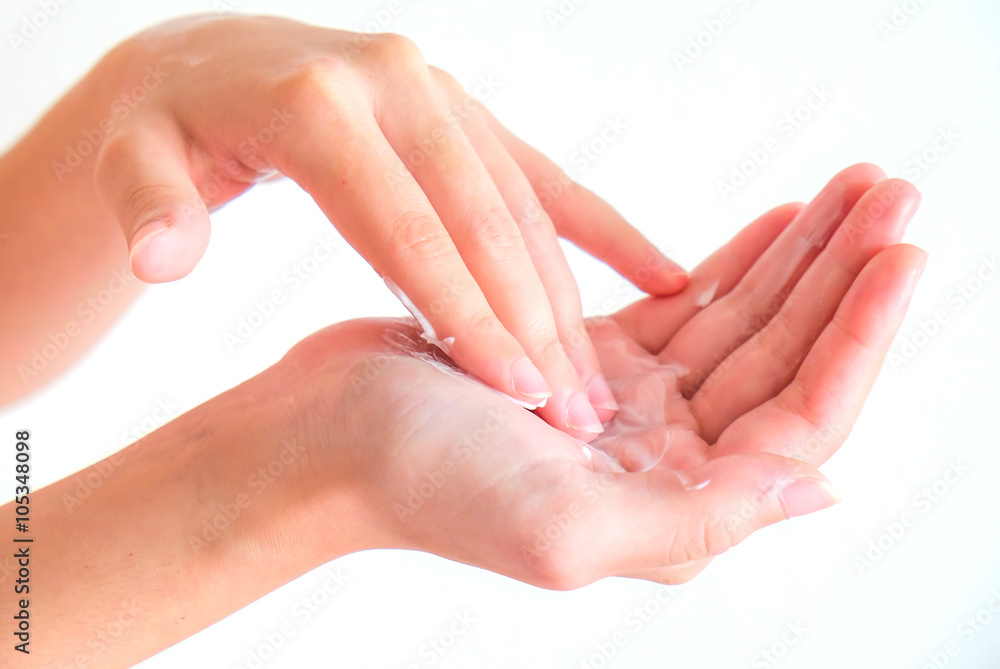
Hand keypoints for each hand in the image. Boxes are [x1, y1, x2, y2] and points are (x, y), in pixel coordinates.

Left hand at [86, 15, 686, 437]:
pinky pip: (543, 177)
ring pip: (523, 205)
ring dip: (567, 297)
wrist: (208, 61)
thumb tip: (167, 260)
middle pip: (483, 219)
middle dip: (534, 322)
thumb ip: (148, 206)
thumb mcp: (132, 156)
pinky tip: (661, 274)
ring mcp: (439, 93)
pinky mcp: (464, 112)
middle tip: (577, 413)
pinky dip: (600, 229)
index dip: (465, 312)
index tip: (515, 393)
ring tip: (598, 382)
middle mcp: (396, 85)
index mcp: (321, 102)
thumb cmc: (168, 127)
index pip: (407, 226)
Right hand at [279, 163, 925, 586]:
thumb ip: (695, 521)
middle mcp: (665, 464)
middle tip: (892, 194)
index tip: (900, 250)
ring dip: (797, 259)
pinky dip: (732, 265)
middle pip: (783, 360)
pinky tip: (771, 226)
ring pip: (740, 326)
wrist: (324, 435)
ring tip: (850, 192)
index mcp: (674, 509)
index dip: (858, 334)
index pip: (800, 416)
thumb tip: (818, 488)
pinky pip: (684, 310)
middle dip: (841, 276)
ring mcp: (632, 410)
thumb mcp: (564, 528)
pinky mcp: (591, 364)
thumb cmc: (421, 483)